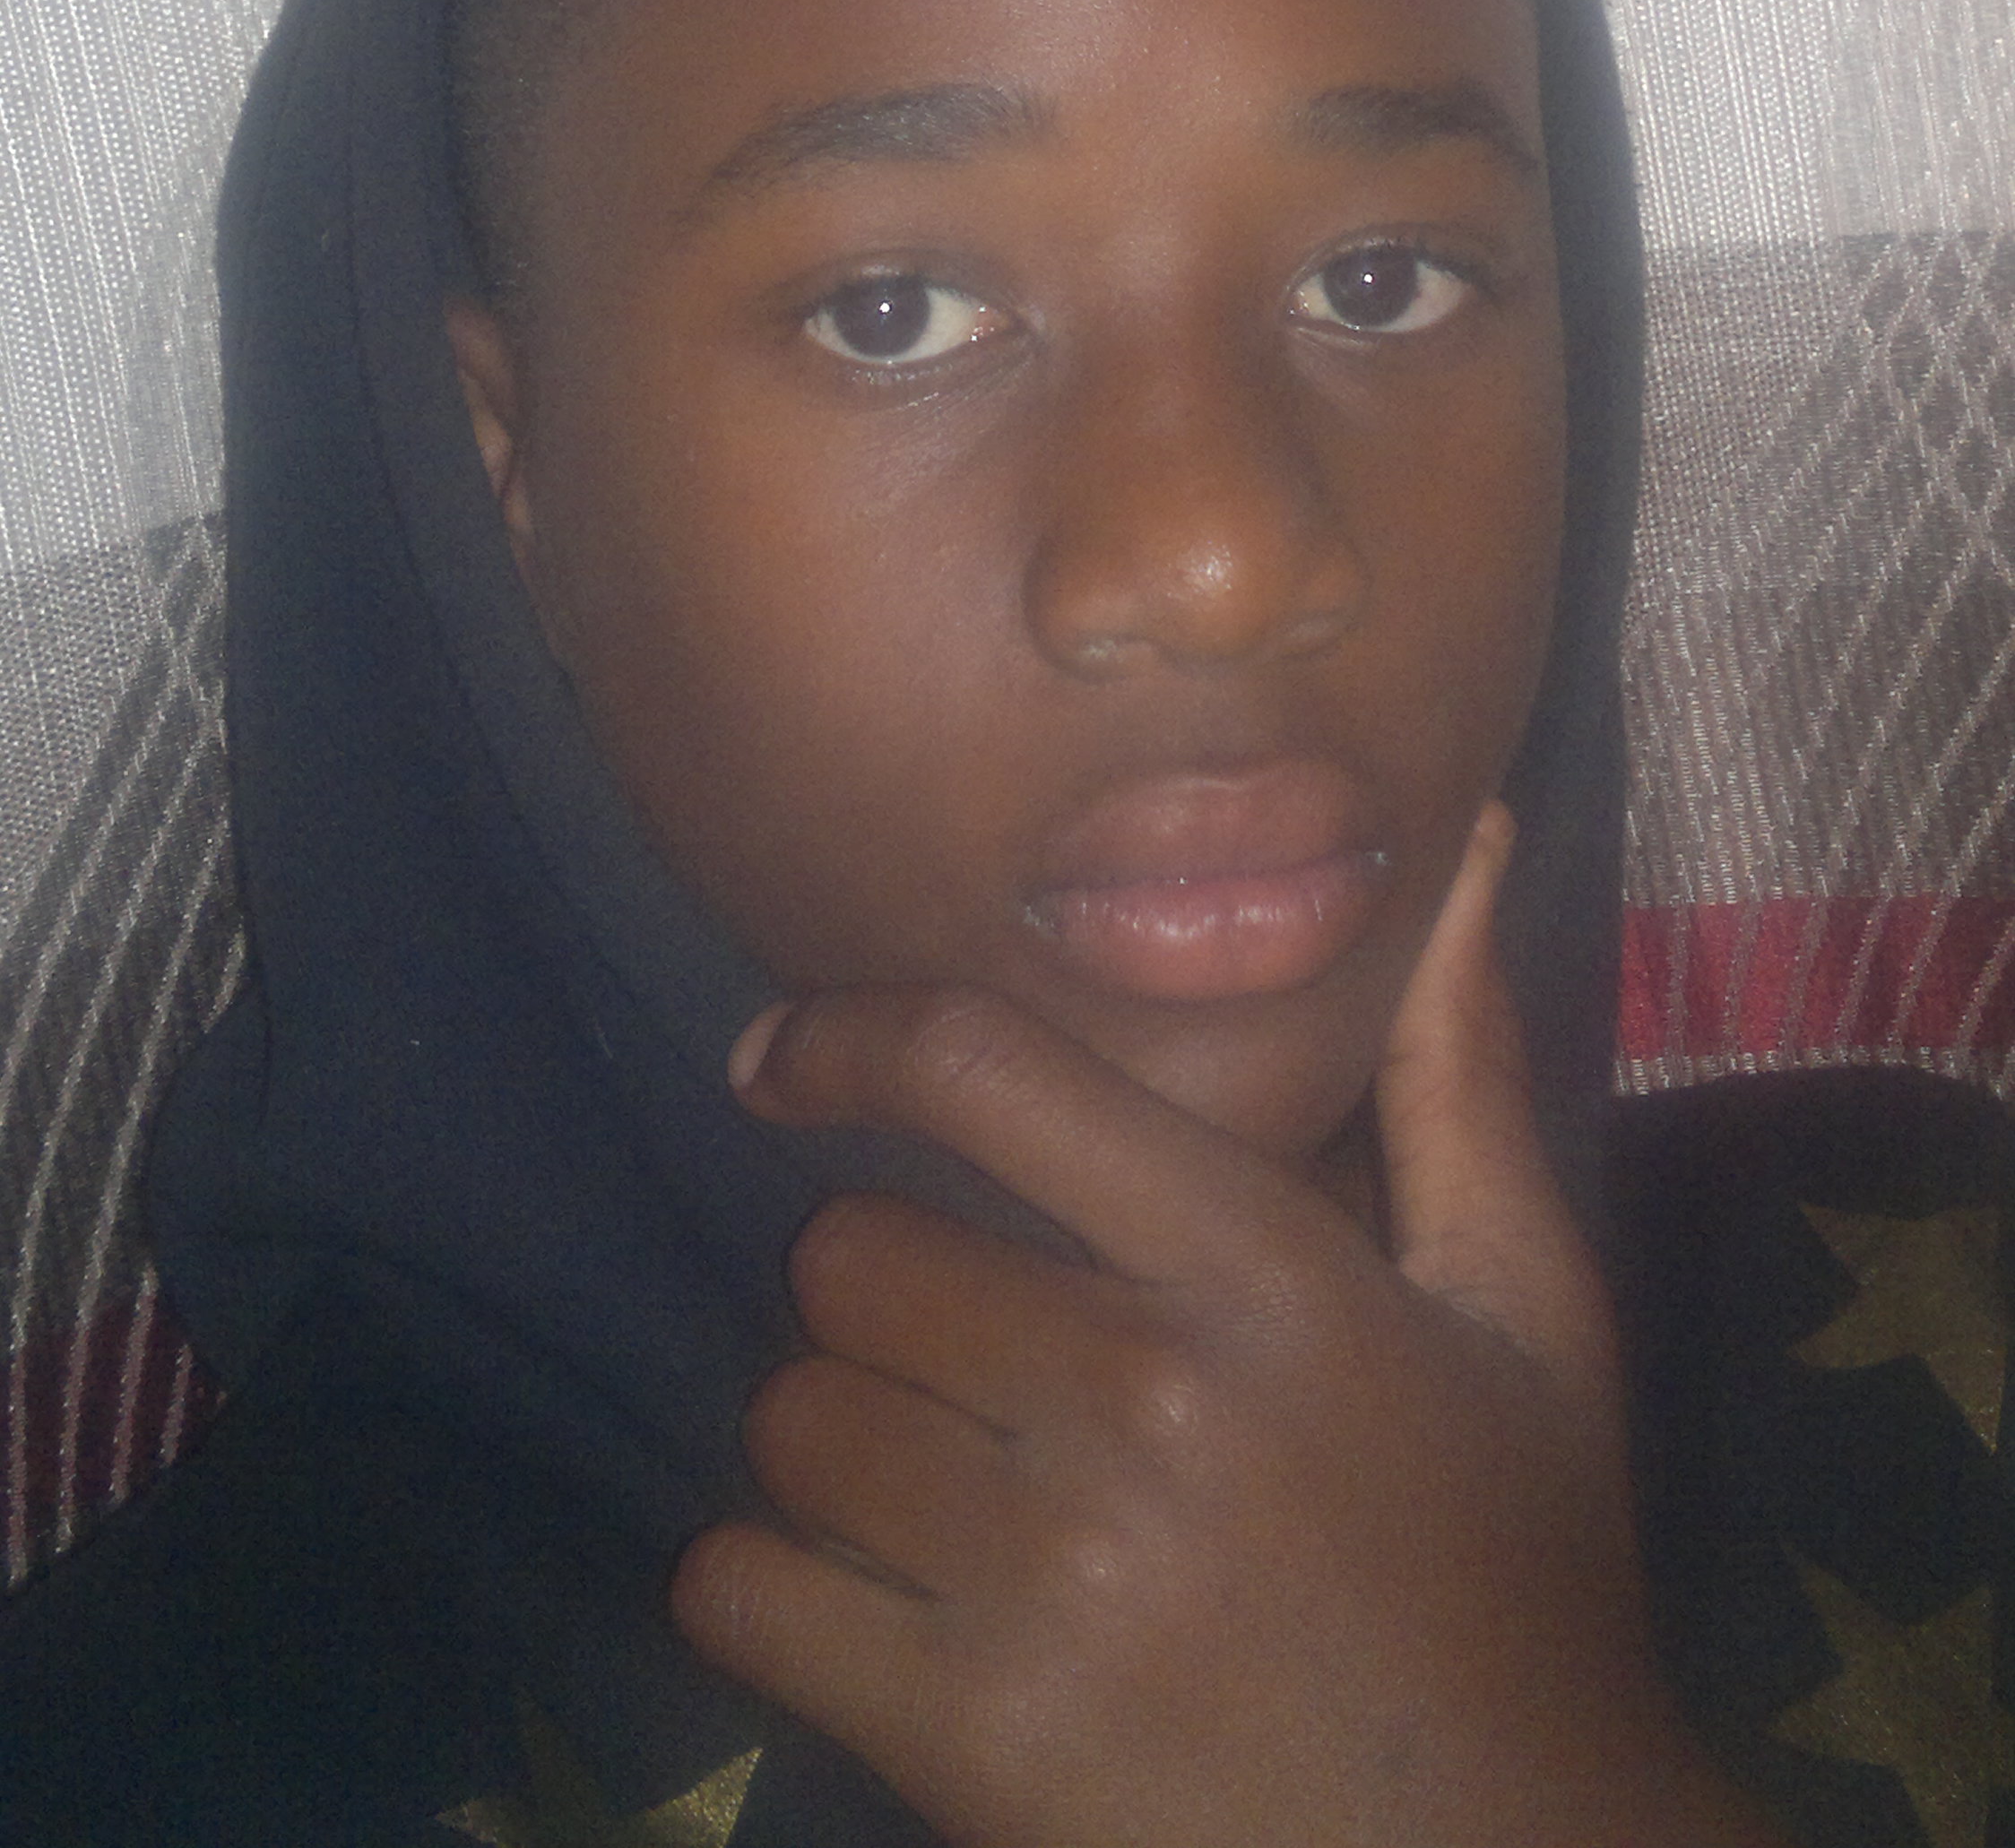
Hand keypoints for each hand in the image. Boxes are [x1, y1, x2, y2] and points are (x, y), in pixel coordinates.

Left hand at [672, 810, 1782, 1847]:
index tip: (779, 1058)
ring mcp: (1054, 1578)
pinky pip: (745, 1591)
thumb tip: (1462, 829)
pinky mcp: (973, 1741)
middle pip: (850, 1257)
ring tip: (934, 1485)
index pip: (982, 1074)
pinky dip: (766, 1588)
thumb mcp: (1529, 1310)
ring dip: (833, 1441)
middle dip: (878, 1294)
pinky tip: (862, 1601)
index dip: (843, 1039)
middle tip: (956, 1353)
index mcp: (1269, 1271)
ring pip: (792, 1417)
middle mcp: (1148, 1399)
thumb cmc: (1523, 1572)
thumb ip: (1461, 1071)